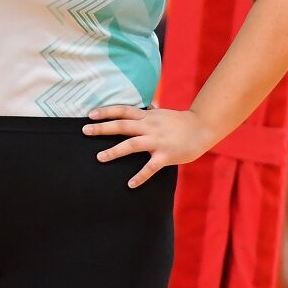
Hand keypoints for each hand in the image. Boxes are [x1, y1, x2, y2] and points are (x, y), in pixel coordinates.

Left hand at [83, 105, 219, 188]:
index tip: (90, 114)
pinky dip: (140, 176)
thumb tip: (149, 104)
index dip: (107, 111)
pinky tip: (130, 184)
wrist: (202, 128)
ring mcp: (157, 141)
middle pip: (122, 125)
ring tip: (99, 157)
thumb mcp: (164, 114)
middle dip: (103, 128)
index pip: (123, 110)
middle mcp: (150, 126)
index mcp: (148, 116)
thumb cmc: (182, 122)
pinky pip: (150, 167)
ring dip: (114, 151)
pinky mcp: (166, 155)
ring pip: (132, 144)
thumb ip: (153, 111)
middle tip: (85, 130)